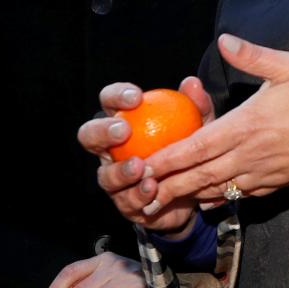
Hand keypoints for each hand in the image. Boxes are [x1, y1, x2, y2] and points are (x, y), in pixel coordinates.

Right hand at [78, 77, 213, 233]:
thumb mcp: (199, 127)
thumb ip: (195, 106)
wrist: (194, 192)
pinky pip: (126, 201)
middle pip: (89, 136)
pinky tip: (152, 189)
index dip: (116, 96)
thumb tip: (192, 83)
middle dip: (102, 131)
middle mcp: (111, 150)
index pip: (109, 102)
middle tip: (123, 130)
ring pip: (105, 175)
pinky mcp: (125, 204)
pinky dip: (138, 194)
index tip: (136, 97)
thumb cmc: (189, 150)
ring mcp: (115, 179)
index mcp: (123, 123)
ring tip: (140, 166)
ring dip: (121, 170)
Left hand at [138, 34, 288, 206]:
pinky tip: (206, 201)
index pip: (197, 147)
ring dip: (188, 196)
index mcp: (247, 125)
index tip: (142, 164)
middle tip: (139, 192)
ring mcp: (264, 173)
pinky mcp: (278, 183)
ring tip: (162, 201)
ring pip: (218, 190)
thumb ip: (253, 56)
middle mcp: (250, 154)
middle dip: (167, 186)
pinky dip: (219, 199)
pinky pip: (242, 195)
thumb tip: (223, 40)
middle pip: (199, 176)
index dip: (167, 159)